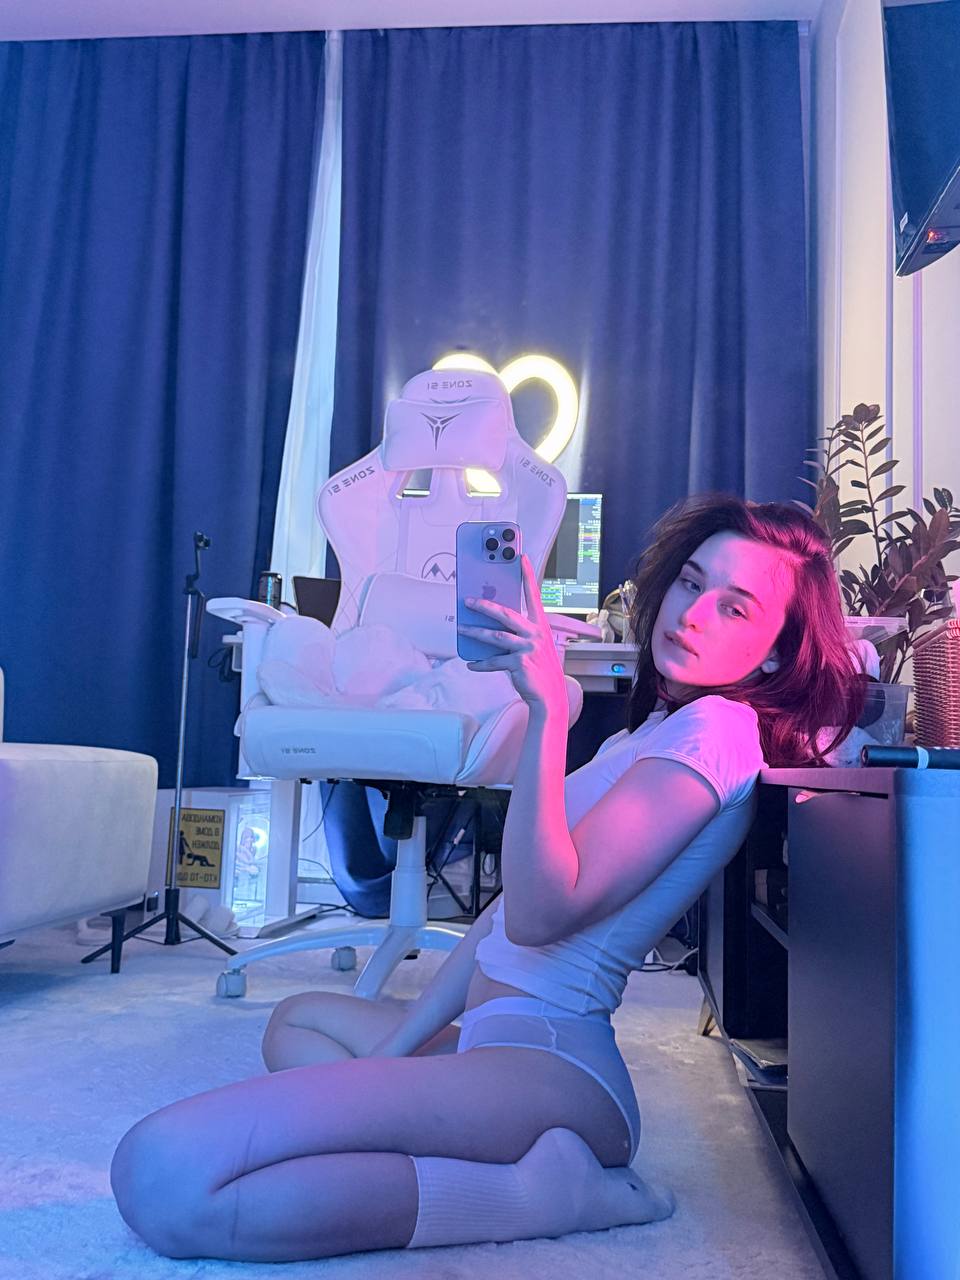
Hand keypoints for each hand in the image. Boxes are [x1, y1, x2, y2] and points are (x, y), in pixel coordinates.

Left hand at [457, 553, 567, 712]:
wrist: (549, 696)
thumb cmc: (540, 669)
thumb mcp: (534, 646)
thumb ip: (517, 634)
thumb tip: (491, 626)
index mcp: (540, 626)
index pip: (533, 595)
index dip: (527, 575)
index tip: (521, 557)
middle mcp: (536, 634)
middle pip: (506, 614)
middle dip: (484, 606)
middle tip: (467, 601)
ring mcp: (528, 648)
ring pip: (496, 636)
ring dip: (475, 633)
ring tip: (461, 630)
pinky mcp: (520, 663)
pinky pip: (494, 661)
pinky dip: (481, 663)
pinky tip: (471, 663)